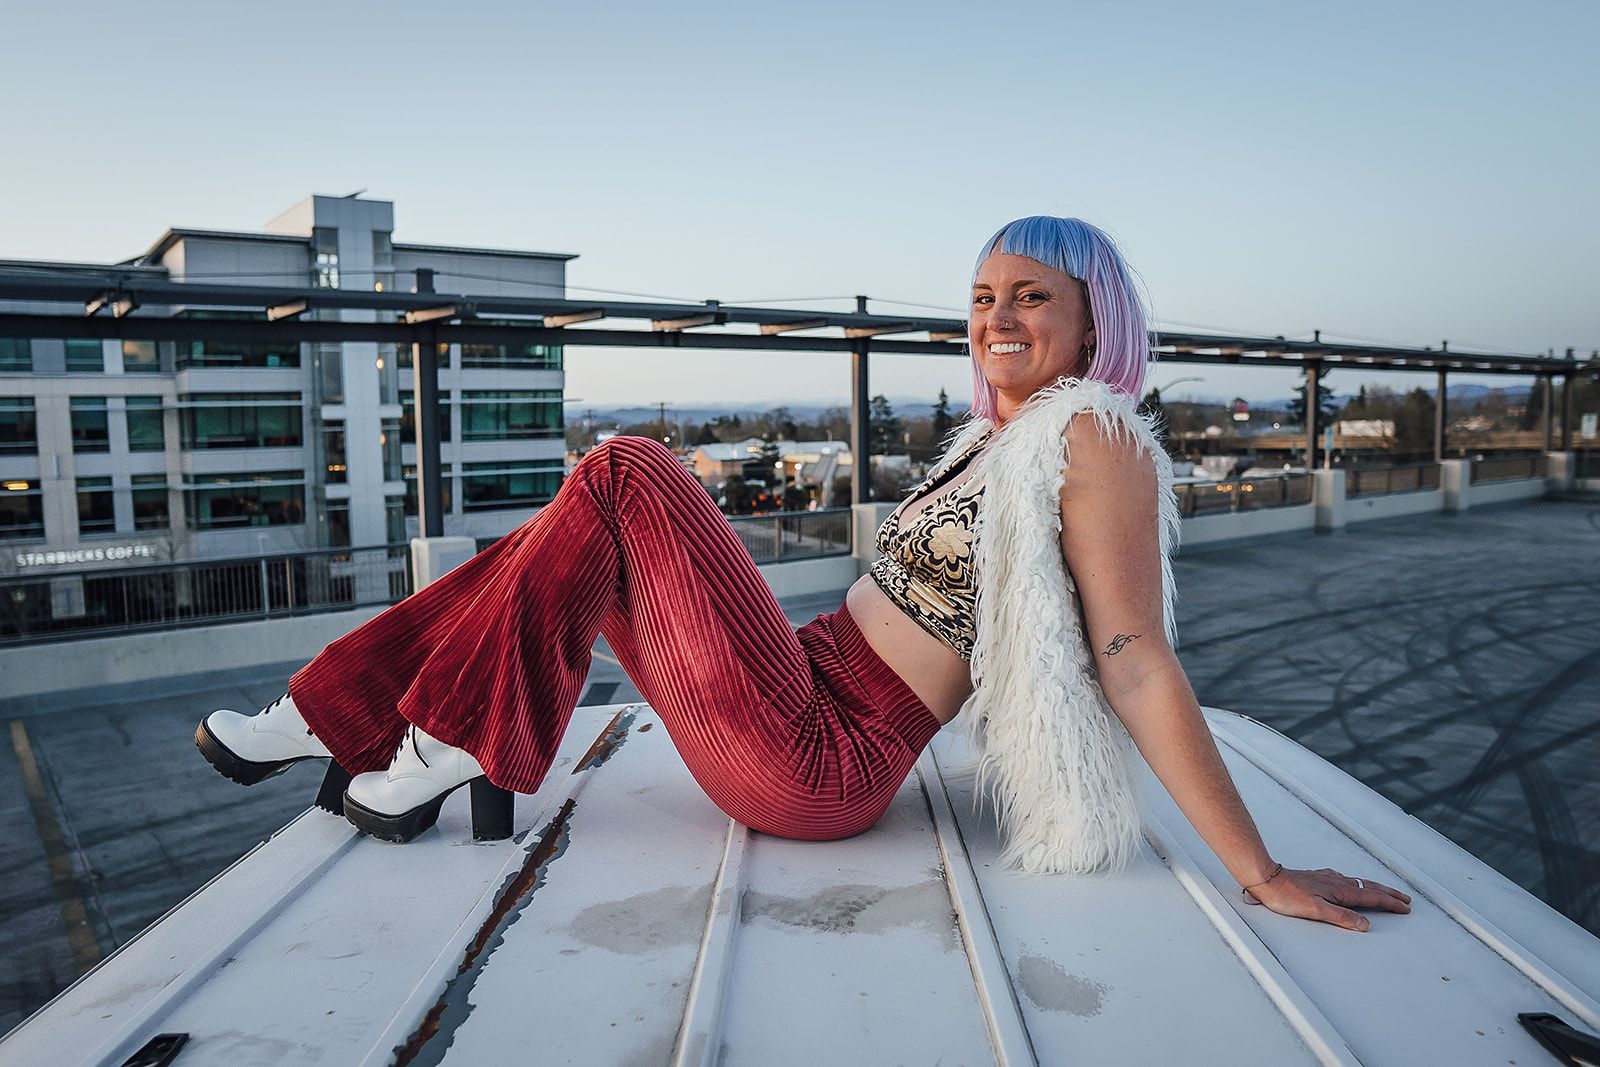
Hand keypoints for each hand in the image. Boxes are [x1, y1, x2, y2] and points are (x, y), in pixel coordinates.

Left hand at [1243, 866, 1411, 931]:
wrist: (1267, 879)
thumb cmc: (1287, 895)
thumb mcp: (1316, 910)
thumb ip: (1342, 918)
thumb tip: (1365, 925)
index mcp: (1340, 890)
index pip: (1372, 897)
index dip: (1390, 903)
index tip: (1405, 907)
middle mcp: (1336, 881)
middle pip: (1369, 887)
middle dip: (1389, 893)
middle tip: (1405, 898)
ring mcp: (1327, 878)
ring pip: (1358, 882)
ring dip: (1375, 888)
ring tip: (1385, 892)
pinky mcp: (1318, 878)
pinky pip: (1345, 880)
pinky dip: (1357, 884)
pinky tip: (1352, 885)